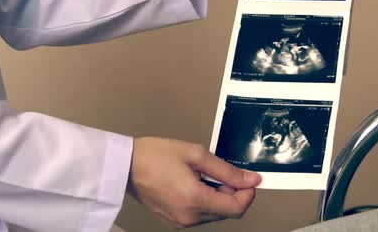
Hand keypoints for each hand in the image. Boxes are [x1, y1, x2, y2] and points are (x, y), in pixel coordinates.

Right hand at [129, 137, 260, 228]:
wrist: (125, 165)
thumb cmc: (157, 155)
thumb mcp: (196, 154)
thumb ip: (226, 170)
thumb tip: (251, 180)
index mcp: (195, 200)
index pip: (236, 209)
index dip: (248, 194)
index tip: (247, 179)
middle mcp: (188, 218)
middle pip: (227, 212)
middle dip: (232, 193)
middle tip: (221, 172)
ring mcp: (180, 222)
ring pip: (214, 215)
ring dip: (218, 197)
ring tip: (202, 176)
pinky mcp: (173, 222)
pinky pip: (199, 216)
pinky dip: (204, 202)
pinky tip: (194, 185)